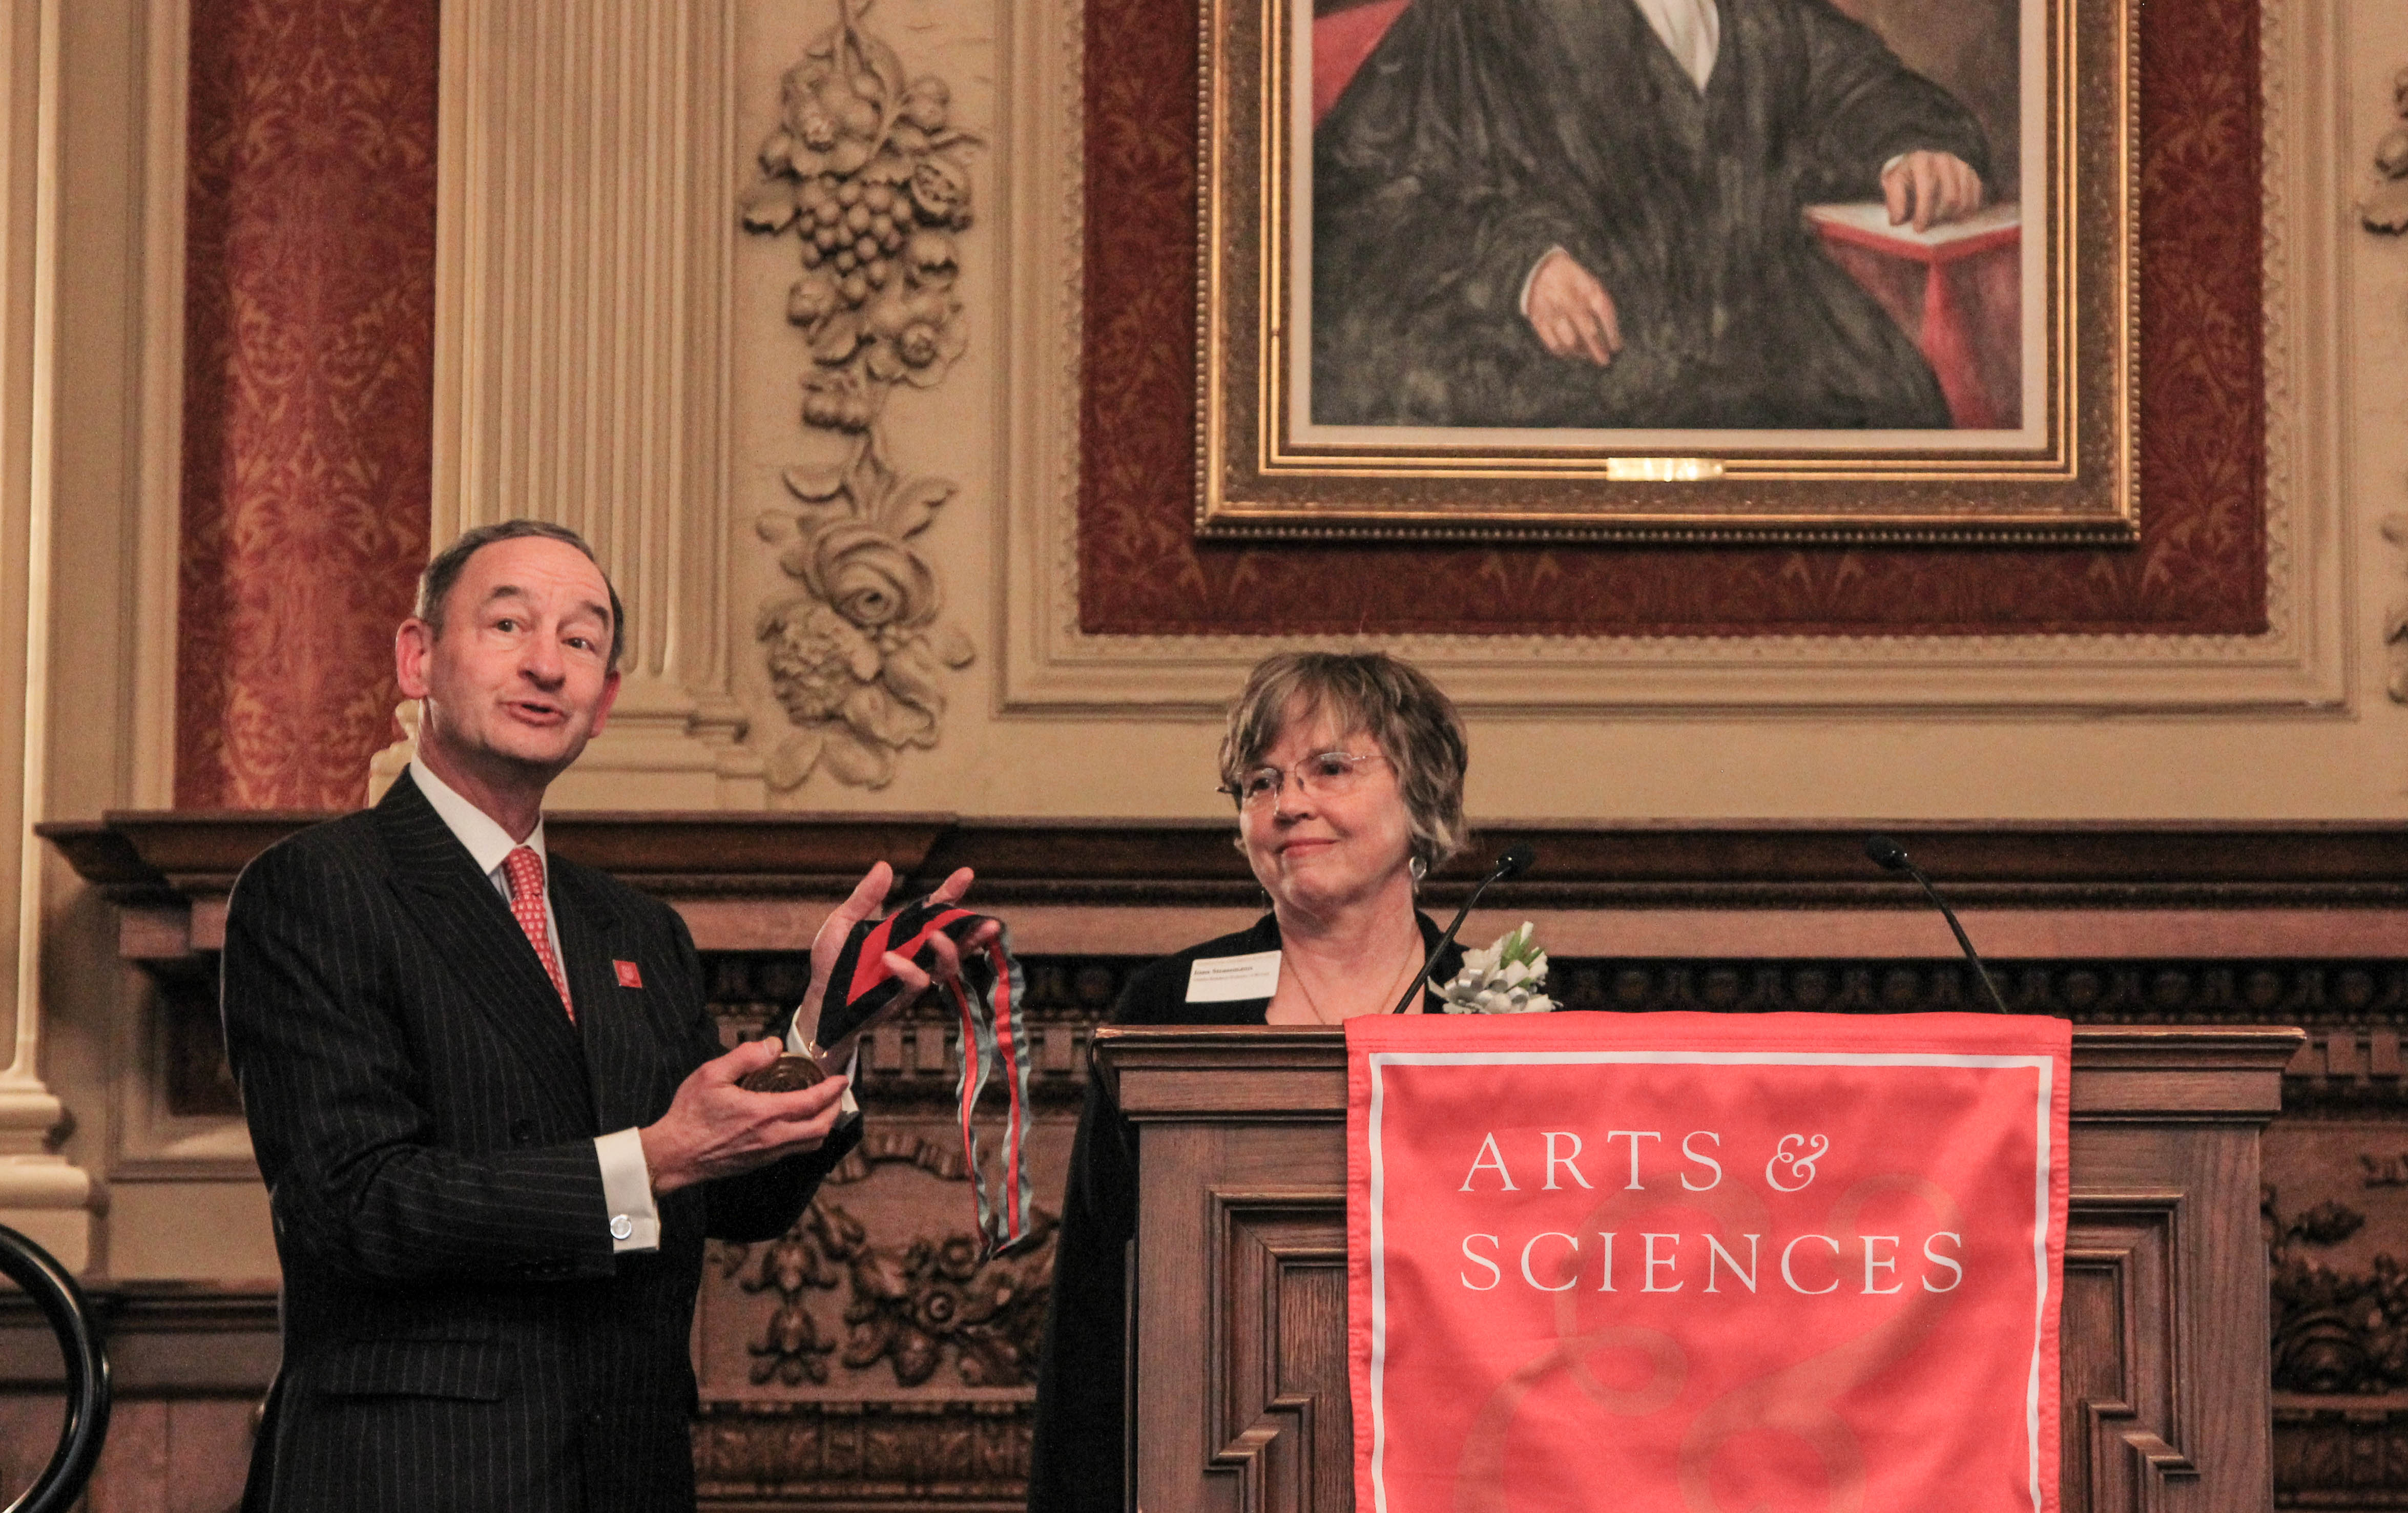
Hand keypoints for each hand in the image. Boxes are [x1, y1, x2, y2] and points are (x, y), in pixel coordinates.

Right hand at [639, 1039, 851, 1194]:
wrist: (674, 1155)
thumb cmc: (690, 1114)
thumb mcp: (712, 1075)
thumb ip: (745, 1057)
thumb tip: (774, 1046)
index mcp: (764, 1113)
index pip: (812, 1102)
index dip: (832, 1090)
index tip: (842, 1078)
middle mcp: (773, 1137)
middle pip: (821, 1128)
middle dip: (835, 1109)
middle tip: (836, 1092)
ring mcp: (768, 1153)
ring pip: (811, 1143)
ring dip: (824, 1125)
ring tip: (823, 1107)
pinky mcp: (760, 1163)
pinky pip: (795, 1151)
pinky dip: (807, 1137)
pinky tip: (799, 1124)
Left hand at [804, 863, 998, 1069]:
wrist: (816, 1001)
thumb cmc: (832, 963)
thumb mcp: (843, 922)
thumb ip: (864, 897)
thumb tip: (885, 866)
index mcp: (903, 932)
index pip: (935, 911)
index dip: (951, 893)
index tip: (966, 874)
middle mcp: (914, 955)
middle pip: (955, 941)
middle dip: (974, 932)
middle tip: (987, 922)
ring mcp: (911, 978)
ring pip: (946, 967)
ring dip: (948, 950)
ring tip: (936, 936)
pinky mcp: (901, 998)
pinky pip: (916, 984)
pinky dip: (907, 970)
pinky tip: (890, 959)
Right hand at [1523, 249, 1621, 365]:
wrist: (1539, 269)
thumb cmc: (1571, 278)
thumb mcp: (1590, 282)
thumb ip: (1600, 302)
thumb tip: (1611, 331)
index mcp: (1587, 290)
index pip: (1605, 315)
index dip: (1612, 334)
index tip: (1617, 348)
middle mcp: (1572, 303)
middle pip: (1588, 333)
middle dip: (1598, 350)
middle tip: (1604, 361)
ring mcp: (1555, 313)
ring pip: (1570, 342)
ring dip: (1581, 353)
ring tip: (1586, 356)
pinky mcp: (1540, 321)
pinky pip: (1553, 343)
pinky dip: (1562, 352)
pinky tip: (1569, 353)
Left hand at [1881, 150, 1983, 232]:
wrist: (1919, 165)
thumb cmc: (1905, 178)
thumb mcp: (1893, 184)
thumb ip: (1894, 201)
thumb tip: (1897, 220)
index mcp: (1921, 160)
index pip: (1927, 190)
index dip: (1923, 212)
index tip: (1918, 229)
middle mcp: (1943, 159)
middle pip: (1951, 197)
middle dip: (1941, 217)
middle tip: (1931, 226)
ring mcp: (1959, 165)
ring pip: (1964, 199)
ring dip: (1953, 216)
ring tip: (1940, 222)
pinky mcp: (1970, 173)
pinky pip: (1975, 197)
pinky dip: (1966, 211)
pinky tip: (1955, 217)